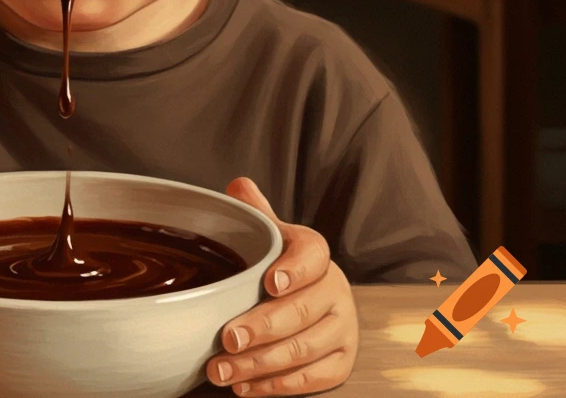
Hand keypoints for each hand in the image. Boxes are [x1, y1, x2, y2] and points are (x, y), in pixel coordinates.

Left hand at [206, 178, 357, 394]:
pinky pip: (314, 379)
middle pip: (302, 312)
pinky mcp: (343, 362)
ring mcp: (343, 328)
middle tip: (227, 340)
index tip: (269, 283)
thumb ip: (252, 211)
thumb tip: (237, 187)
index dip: (292, 269)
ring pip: (304, 350)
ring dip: (260, 365)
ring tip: (221, 371)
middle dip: (262, 328)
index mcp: (315, 252)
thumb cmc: (276, 262)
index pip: (311, 255)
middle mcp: (336, 288)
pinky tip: (245, 387)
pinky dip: (278, 386)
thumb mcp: (266, 233)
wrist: (307, 295)